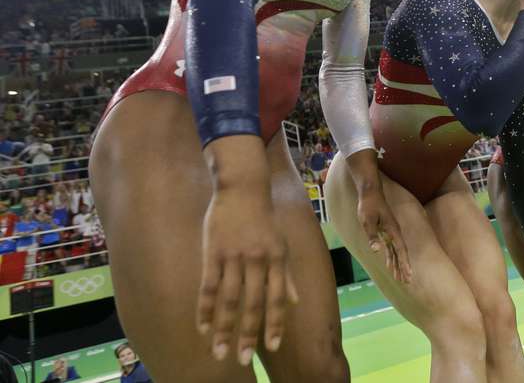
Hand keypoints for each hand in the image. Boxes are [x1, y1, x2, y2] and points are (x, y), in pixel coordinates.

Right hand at [197, 187, 298, 365]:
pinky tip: (202, 327)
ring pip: (228, 299)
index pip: (277, 297)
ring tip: (218, 352)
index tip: (271, 347)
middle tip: (241, 360)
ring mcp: (234, 256)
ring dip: (223, 328)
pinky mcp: (213, 252)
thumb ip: (286, 274)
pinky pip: (209, 285)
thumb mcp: (281, 244)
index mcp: (277, 259)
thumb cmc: (264, 219)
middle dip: (247, 334)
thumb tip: (296, 301)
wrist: (244, 188)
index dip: (275, 323)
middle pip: (252, 303)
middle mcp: (258, 260)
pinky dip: (205, 308)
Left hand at [357, 186, 411, 282]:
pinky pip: (390, 247)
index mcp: (392, 230)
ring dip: (397, 264)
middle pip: (401, 253)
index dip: (404, 263)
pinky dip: (391, 257)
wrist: (370, 192)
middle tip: (407, 282)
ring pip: (396, 252)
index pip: (400, 250)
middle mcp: (394, 232)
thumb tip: (377, 250)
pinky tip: (390, 265)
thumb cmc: (368, 206)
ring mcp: (391, 232)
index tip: (408, 275)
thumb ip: (373, 236)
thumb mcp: (367, 221)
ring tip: (399, 278)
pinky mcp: (386, 231)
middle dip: (403, 267)